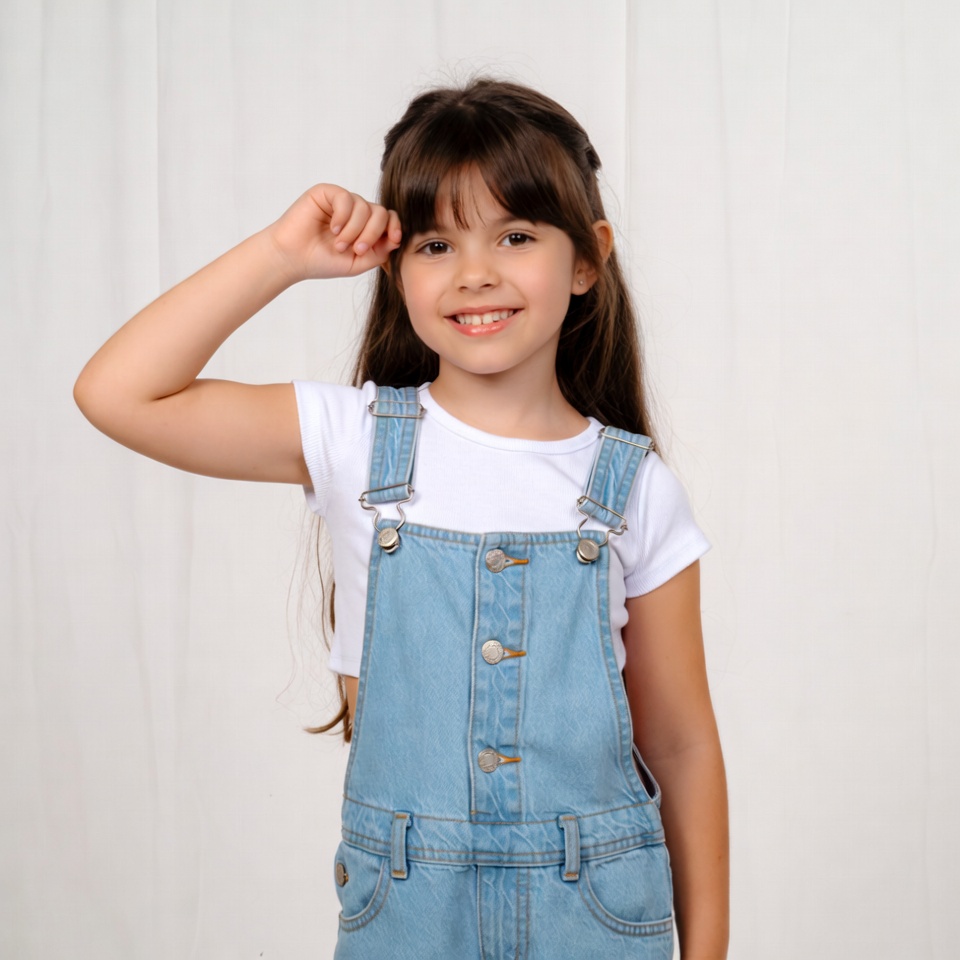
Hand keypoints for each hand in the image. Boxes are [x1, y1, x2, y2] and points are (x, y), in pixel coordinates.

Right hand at [267, 184, 402, 282]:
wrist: (292, 258)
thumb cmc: (322, 261)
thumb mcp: (357, 263)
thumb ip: (379, 252)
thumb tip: (397, 238)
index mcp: (365, 228)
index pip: (389, 219)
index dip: (395, 227)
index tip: (394, 239)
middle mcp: (356, 213)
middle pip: (380, 212)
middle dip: (372, 233)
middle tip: (357, 249)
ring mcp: (342, 202)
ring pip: (364, 207)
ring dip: (354, 230)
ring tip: (339, 244)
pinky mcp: (327, 193)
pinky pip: (346, 199)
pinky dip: (343, 217)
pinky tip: (333, 229)